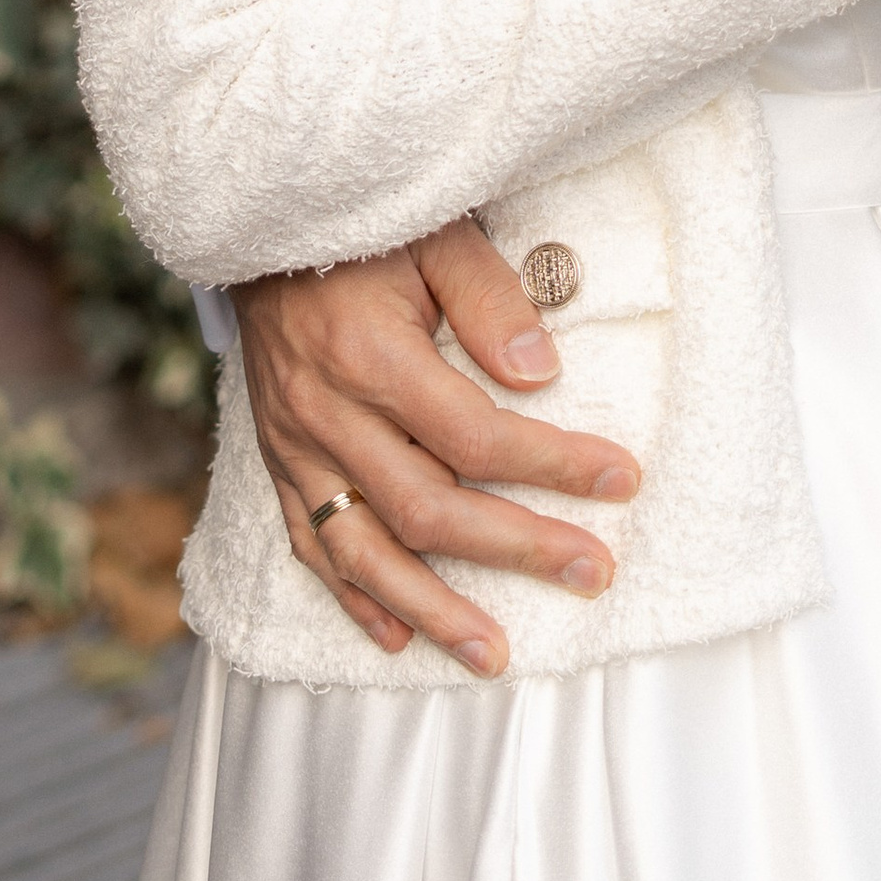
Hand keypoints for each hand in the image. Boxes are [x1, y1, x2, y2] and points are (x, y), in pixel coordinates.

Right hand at [232, 220, 641, 677]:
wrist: (259, 226)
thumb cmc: (364, 225)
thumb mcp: (435, 233)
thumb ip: (489, 297)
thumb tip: (543, 373)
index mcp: (371, 353)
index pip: (476, 435)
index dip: (553, 464)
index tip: (621, 479)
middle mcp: (326, 413)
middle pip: (430, 508)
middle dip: (518, 549)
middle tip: (593, 573)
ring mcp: (295, 446)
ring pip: (365, 551)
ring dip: (433, 611)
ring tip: (494, 656)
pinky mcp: (275, 461)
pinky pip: (311, 545)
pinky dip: (354, 598)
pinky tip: (397, 636)